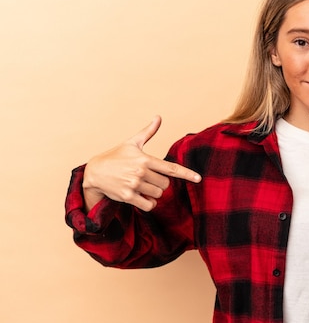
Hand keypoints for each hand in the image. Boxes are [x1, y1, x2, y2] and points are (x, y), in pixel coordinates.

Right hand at [82, 116, 200, 211]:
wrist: (94, 172)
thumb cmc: (115, 156)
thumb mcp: (132, 143)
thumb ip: (148, 132)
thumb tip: (158, 117)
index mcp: (145, 159)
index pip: (171, 168)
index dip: (187, 174)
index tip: (199, 178)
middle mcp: (141, 172)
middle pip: (165, 185)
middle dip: (160, 184)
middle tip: (148, 179)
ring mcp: (134, 184)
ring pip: (157, 195)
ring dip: (153, 193)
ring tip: (141, 185)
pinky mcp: (127, 196)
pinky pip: (148, 205)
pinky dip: (148, 203)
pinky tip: (140, 197)